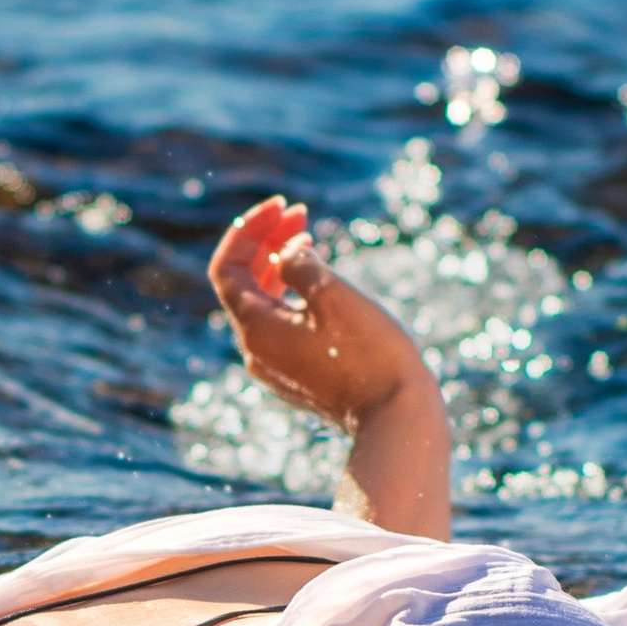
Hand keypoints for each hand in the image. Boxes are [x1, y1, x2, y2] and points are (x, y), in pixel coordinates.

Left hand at [209, 196, 434, 428]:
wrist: (397, 419)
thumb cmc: (370, 354)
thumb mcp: (333, 295)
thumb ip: (299, 264)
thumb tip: (286, 256)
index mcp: (256, 329)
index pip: (228, 267)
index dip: (249, 230)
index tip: (282, 206)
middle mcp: (257, 350)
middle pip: (244, 284)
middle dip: (266, 243)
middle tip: (298, 213)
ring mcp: (278, 367)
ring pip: (264, 305)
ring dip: (279, 267)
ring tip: (307, 240)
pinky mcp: (301, 376)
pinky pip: (283, 325)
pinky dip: (293, 295)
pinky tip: (319, 284)